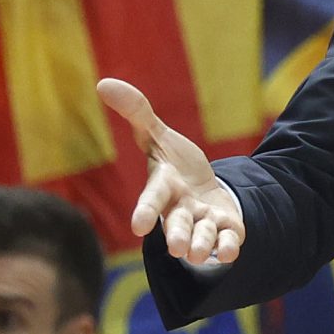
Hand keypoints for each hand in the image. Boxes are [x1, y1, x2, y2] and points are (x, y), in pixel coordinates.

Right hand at [98, 77, 244, 263]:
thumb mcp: (158, 136)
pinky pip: (226, 241)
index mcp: (163, 188)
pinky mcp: (224, 229)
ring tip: (198, 250)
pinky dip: (227, 247)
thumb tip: (103, 82)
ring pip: (201, 236)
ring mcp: (202, 222)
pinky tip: (229, 251)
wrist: (204, 188)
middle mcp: (180, 210)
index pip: (152, 199)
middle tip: (177, 249)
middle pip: (176, 224)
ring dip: (202, 243)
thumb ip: (136, 112)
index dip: (145, 211)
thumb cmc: (175, 164)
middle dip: (177, 236)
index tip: (138, 227)